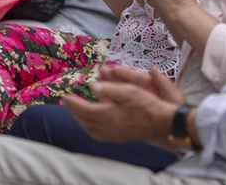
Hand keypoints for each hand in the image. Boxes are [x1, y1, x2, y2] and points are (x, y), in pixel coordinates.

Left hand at [63, 64, 184, 143]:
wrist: (161, 123)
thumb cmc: (146, 104)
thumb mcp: (129, 90)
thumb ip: (110, 89)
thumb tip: (93, 86)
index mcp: (107, 116)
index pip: (84, 110)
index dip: (73, 103)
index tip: (64, 96)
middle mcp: (106, 128)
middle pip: (84, 120)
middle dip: (74, 111)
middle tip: (67, 103)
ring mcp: (112, 135)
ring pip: (89, 129)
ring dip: (81, 120)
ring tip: (77, 112)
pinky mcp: (118, 138)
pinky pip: (97, 134)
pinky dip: (90, 127)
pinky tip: (92, 122)